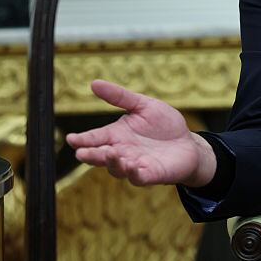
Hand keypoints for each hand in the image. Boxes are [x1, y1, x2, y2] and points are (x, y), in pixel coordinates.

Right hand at [65, 80, 216, 186]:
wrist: (188, 143)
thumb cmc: (164, 125)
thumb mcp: (143, 105)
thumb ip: (120, 97)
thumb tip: (94, 83)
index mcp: (116, 135)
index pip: (95, 138)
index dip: (83, 140)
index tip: (71, 139)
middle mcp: (122, 152)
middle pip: (101, 156)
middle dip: (91, 155)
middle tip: (81, 153)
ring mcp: (135, 165)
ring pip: (117, 168)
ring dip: (112, 163)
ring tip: (110, 153)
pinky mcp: (151, 174)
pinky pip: (139, 177)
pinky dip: (134, 173)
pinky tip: (132, 166)